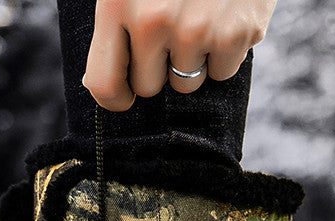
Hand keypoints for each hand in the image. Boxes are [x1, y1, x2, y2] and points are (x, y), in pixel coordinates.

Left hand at [83, 0, 276, 109]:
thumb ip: (117, 23)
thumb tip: (99, 83)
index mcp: (118, 4)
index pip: (106, 84)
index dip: (116, 98)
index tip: (125, 96)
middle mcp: (154, 20)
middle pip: (149, 87)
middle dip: (160, 68)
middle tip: (173, 30)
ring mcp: (196, 28)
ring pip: (186, 83)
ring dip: (194, 60)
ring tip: (201, 17)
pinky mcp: (235, 33)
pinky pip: (221, 73)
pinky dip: (225, 53)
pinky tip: (225, 16)